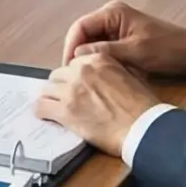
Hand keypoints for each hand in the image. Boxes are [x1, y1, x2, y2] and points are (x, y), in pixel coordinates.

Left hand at [35, 52, 162, 157]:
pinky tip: (47, 116)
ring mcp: (71, 90)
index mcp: (97, 59)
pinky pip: (41, 107)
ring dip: (51, 98)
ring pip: (47, 89)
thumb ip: (110, 70)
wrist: (143, 127)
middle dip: (61, 87)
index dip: (74, 77)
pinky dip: (42, 111)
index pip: (73, 63)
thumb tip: (100, 76)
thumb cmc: (142, 105)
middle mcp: (81, 70)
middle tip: (67, 99)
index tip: (75, 86)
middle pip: (58, 75)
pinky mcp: (65, 110)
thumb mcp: (130, 75)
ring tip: (56, 108)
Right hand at [59, 0, 185, 76]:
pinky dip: (99, 61)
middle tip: (72, 75)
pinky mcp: (120, 40)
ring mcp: (115, 28)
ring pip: (91, 43)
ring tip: (82, 77)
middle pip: (83, 34)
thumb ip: (105, 52)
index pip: (80, 26)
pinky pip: (102, 49)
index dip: (71, 46)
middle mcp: (110, 16)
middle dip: (76, 54)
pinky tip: (97, 74)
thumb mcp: (135, 52)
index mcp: (112, 13)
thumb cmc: (166, 49)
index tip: (67, 67)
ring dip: (87, 59)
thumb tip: (77, 56)